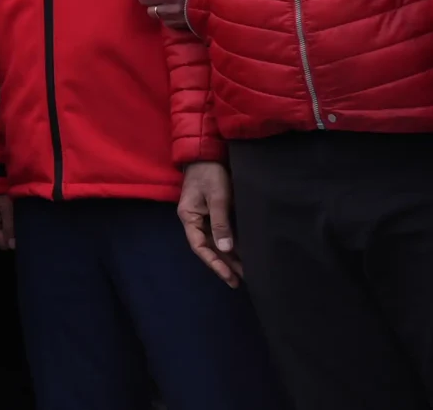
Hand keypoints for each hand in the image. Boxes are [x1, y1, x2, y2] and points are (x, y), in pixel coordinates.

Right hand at [177, 160, 239, 285]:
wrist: (208, 151)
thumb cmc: (210, 173)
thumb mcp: (217, 197)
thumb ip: (221, 223)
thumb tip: (225, 250)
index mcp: (189, 217)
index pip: (200, 246)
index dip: (214, 263)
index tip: (229, 276)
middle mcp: (194, 220)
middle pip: (208, 247)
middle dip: (223, 264)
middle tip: (239, 281)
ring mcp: (203, 216)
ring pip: (215, 242)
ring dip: (228, 256)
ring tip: (243, 272)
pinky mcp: (213, 212)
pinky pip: (221, 233)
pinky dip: (230, 244)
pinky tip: (242, 253)